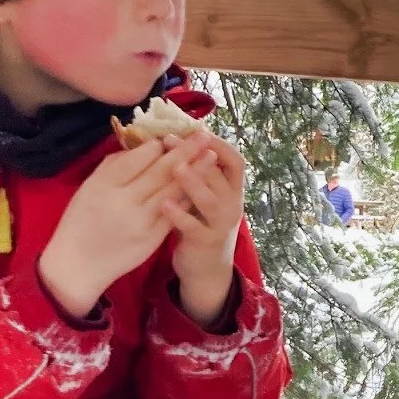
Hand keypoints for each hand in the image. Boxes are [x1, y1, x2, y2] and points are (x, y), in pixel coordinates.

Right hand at [40, 138, 197, 318]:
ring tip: (211, 154)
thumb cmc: (81, 220)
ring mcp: (142, 221)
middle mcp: (125, 202)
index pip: (136, 159)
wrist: (79, 264)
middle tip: (202, 135)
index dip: (156, 147)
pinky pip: (176, 213)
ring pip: (173, 191)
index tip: (170, 135)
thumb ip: (114, 166)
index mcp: (105, 185)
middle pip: (159, 172)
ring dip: (196, 171)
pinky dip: (189, 196)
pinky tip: (203, 185)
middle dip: (185, 151)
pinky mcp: (153, 238)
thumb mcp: (88, 187)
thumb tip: (142, 146)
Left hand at [160, 131, 245, 327]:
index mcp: (232, 190)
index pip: (235, 161)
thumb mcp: (205, 197)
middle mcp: (232, 205)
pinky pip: (193, 227)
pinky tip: (163, 204)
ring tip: (174, 168)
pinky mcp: (205, 242)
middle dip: (196, 155)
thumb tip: (177, 139)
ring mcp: (221, 225)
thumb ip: (198, 174)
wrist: (208, 268)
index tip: (197, 130)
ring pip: (211, 201)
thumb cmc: (202, 224)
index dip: (219, 144)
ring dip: (193, 182)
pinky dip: (179, 215)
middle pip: (220, 175)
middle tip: (171, 140)